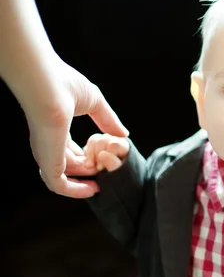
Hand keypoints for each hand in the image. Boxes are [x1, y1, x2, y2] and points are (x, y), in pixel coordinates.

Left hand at [27, 57, 128, 197]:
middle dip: (90, 171)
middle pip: (70, 166)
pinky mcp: (48, 162)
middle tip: (107, 172)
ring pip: (65, 179)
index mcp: (54, 129)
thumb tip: (123, 134)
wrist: (47, 85)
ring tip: (103, 180)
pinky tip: (93, 189)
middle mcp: (47, 145)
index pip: (70, 152)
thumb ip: (108, 119)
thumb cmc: (66, 86)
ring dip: (86, 181)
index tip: (103, 160)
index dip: (88, 158)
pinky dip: (76, 191)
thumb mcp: (95, 103)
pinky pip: (60, 186)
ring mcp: (46, 154)